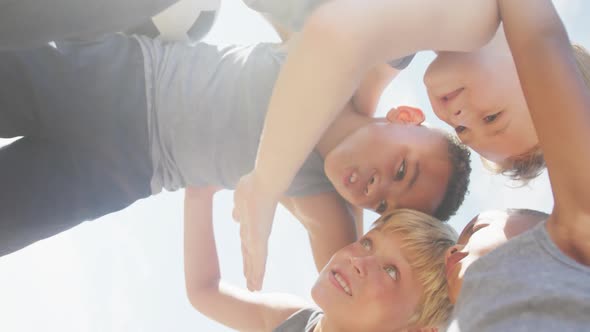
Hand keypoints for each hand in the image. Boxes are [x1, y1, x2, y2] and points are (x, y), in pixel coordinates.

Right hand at [233, 171, 279, 290]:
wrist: (267, 180)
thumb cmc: (255, 184)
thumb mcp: (241, 198)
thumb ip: (239, 209)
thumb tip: (235, 217)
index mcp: (252, 224)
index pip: (249, 243)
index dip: (248, 256)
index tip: (248, 267)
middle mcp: (256, 232)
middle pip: (252, 254)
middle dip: (251, 269)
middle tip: (253, 284)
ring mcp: (258, 236)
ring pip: (255, 261)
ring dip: (254, 275)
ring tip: (254, 288)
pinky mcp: (260, 238)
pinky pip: (259, 260)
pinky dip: (257, 272)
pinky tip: (257, 284)